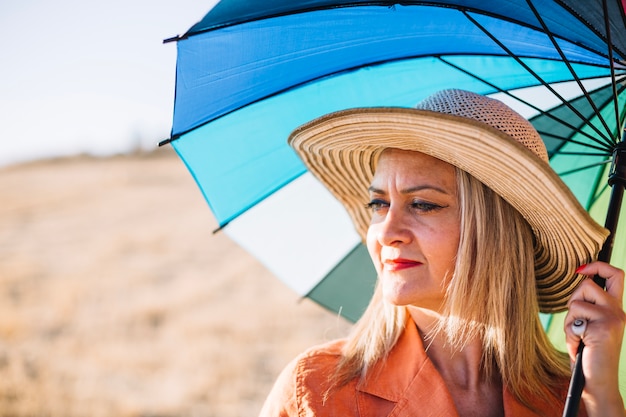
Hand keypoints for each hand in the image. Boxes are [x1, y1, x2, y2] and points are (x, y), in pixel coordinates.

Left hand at [564, 261, 625, 415]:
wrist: (596, 381)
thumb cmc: (588, 353)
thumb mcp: (590, 324)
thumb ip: (588, 305)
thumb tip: (580, 279)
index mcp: (615, 308)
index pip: (616, 275)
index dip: (598, 265)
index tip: (581, 269)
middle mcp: (618, 311)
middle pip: (587, 285)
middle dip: (572, 301)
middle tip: (577, 324)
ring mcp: (613, 319)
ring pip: (576, 302)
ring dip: (569, 321)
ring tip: (579, 338)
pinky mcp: (603, 328)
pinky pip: (573, 320)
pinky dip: (570, 334)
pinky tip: (580, 346)